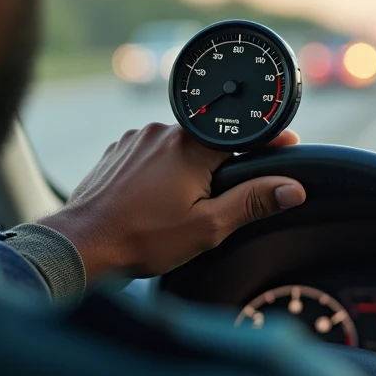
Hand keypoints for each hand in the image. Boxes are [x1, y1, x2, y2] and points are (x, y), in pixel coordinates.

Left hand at [39, 123, 304, 282]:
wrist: (84, 243)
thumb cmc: (143, 238)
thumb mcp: (207, 227)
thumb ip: (251, 202)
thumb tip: (291, 188)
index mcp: (190, 145)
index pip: (240, 135)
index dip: (265, 143)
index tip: (284, 147)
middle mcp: (163, 131)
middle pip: (208, 142)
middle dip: (218, 166)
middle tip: (211, 201)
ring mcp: (137, 138)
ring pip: (177, 148)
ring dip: (185, 169)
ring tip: (175, 206)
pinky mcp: (118, 150)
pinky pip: (151, 153)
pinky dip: (159, 172)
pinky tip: (152, 200)